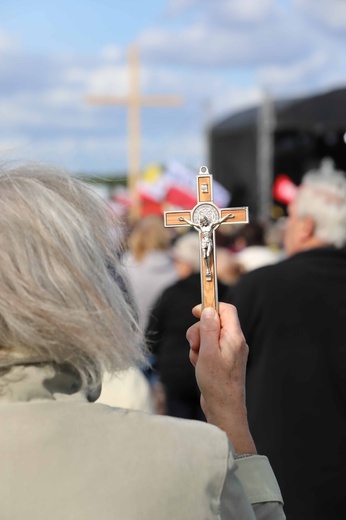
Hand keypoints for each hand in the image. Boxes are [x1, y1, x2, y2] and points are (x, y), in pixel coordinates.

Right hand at [187, 303, 255, 454]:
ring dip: (199, 344)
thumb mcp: (208, 351)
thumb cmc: (217, 382)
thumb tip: (209, 310)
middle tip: (194, 344)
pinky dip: (201, 354)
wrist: (224, 409)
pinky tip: (199, 366)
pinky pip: (210, 349)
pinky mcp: (224, 362)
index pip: (226, 309)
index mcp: (234, 337)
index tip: (195, 312)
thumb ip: (209, 328)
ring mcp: (230, 352)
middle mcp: (235, 342)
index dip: (210, 307)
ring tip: (197, 360)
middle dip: (199, 330)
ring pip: (209, 337)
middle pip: (214, 323)